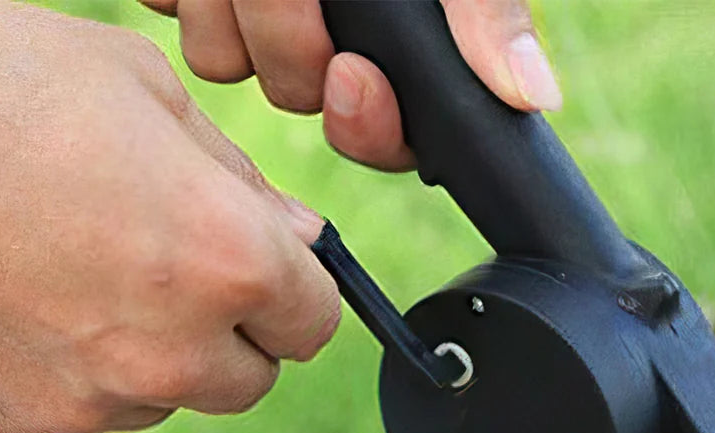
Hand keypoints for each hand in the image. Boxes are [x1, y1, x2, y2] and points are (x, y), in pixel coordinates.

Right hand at [0, 1, 338, 432]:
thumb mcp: (136, 87)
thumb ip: (238, 179)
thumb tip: (299, 235)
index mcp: (228, 262)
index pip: (317, 321)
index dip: (294, 288)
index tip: (265, 265)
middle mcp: (175, 352)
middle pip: (251, 377)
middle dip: (229, 329)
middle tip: (166, 262)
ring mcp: (96, 396)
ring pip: (168, 394)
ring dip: (152, 350)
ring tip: (77, 264)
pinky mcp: (26, 418)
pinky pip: (87, 404)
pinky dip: (75, 364)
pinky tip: (25, 295)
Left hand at [143, 0, 562, 171]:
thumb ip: (487, 10)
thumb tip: (537, 95)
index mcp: (390, 40)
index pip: (387, 137)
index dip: (370, 126)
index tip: (355, 73)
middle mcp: (322, 33)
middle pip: (297, 96)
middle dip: (291, 43)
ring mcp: (249, 11)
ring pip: (226, 63)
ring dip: (235, 11)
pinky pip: (177, 14)